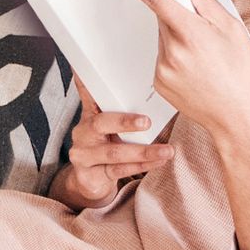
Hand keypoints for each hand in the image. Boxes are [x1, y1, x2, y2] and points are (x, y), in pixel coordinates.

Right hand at [48, 76, 173, 210]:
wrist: (90, 182)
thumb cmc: (107, 148)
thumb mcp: (109, 128)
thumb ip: (120, 110)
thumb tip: (149, 89)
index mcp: (89, 115)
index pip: (87, 94)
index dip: (86, 82)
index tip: (85, 68)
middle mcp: (83, 133)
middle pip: (101, 124)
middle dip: (124, 122)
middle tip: (146, 121)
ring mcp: (84, 155)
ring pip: (114, 152)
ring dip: (144, 152)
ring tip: (167, 151)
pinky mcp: (91, 175)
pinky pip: (119, 170)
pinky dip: (142, 166)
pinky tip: (158, 162)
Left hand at [101, 0, 249, 141]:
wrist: (238, 118)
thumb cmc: (241, 74)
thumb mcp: (232, 29)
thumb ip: (205, 1)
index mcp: (191, 32)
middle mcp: (171, 50)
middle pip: (162, 16)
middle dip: (174, 11)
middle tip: (197, 22)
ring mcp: (162, 68)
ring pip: (163, 37)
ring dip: (177, 36)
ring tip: (204, 56)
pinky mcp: (158, 81)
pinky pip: (162, 58)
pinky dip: (175, 56)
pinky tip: (196, 69)